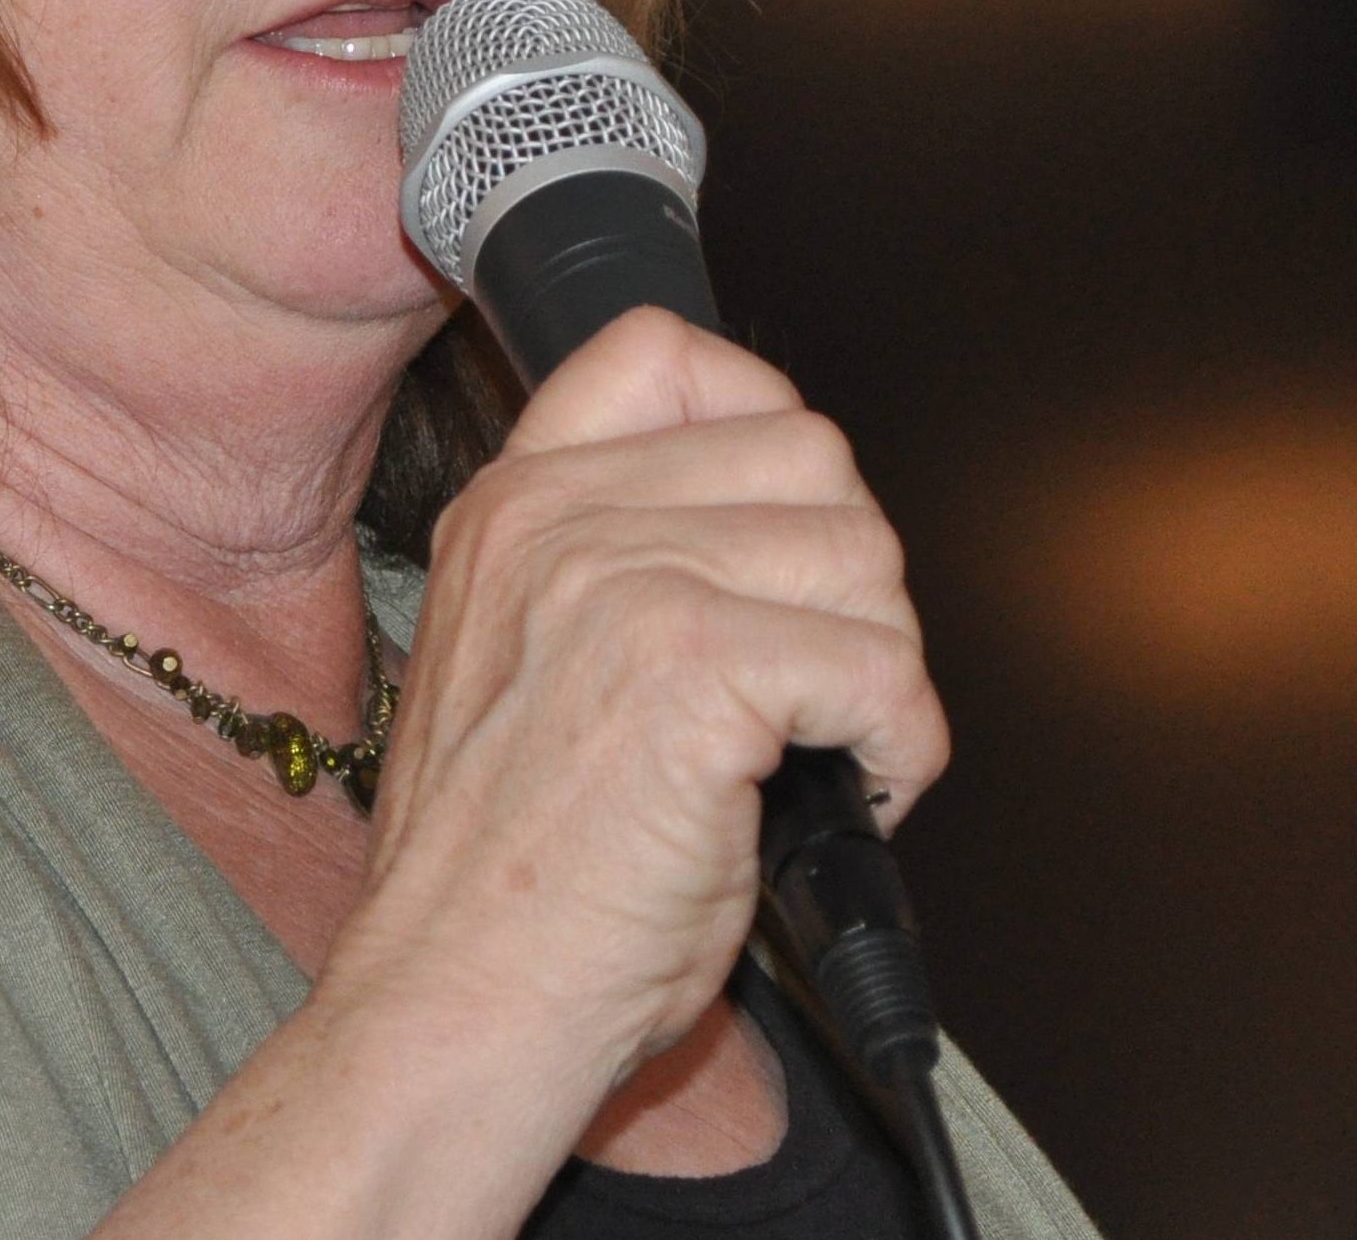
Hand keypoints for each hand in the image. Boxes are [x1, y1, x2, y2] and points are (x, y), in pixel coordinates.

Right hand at [323, 306, 948, 1105]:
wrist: (456, 1001)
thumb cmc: (500, 878)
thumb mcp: (518, 667)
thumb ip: (613, 567)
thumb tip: (780, 535)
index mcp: (510, 509)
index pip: (663, 354)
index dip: (762, 423)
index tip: (777, 530)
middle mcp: (555, 520)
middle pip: (810, 456)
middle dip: (848, 579)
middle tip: (810, 689)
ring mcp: (616, 579)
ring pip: (862, 554)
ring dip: (878, 668)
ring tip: (816, 756)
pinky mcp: (686, 666)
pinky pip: (883, 666)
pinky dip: (900, 750)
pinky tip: (840, 798)